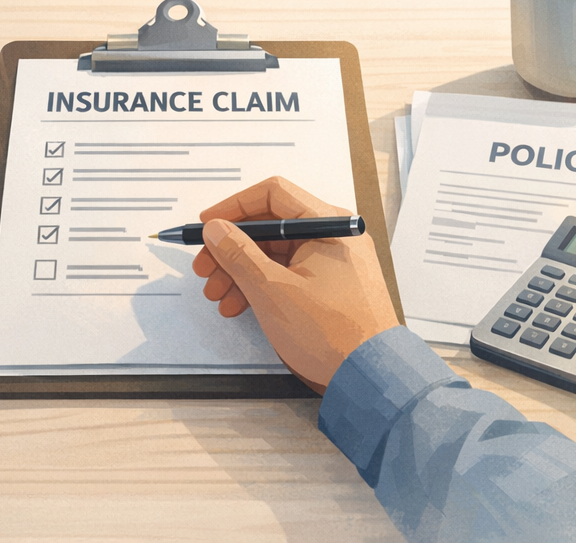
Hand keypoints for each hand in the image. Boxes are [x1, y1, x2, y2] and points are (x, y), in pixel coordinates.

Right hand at [192, 176, 398, 393]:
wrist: (371, 380)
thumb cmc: (332, 333)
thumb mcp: (272, 290)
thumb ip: (238, 254)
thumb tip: (215, 228)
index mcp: (328, 224)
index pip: (273, 195)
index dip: (234, 207)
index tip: (207, 224)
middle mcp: (333, 236)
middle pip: (271, 226)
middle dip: (232, 247)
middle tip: (204, 267)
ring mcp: (333, 261)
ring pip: (275, 252)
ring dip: (240, 270)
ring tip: (216, 294)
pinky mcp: (330, 286)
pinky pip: (288, 273)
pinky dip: (261, 285)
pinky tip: (238, 305)